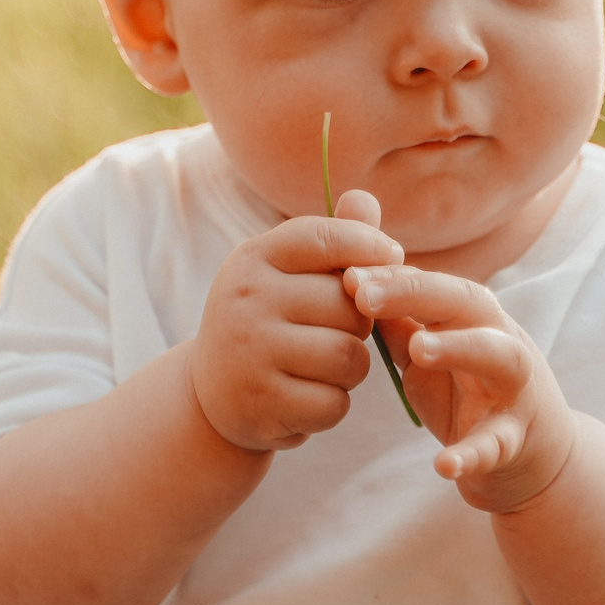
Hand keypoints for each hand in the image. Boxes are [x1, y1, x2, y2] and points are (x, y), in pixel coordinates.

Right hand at [190, 206, 403, 452]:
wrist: (212, 395)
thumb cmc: (268, 323)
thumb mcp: (285, 274)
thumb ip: (332, 240)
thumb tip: (366, 199)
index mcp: (254, 258)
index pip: (326, 238)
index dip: (370, 247)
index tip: (392, 261)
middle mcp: (247, 299)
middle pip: (349, 305)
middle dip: (360, 324)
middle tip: (339, 333)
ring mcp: (250, 352)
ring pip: (348, 356)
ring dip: (352, 368)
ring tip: (327, 367)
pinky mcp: (260, 402)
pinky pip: (333, 403)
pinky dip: (333, 404)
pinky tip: (309, 397)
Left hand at [345, 259, 576, 512]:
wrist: (533, 458)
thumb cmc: (470, 393)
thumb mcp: (430, 353)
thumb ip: (398, 321)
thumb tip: (352, 280)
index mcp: (473, 318)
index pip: (433, 283)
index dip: (391, 276)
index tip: (346, 275)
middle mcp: (499, 341)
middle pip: (467, 302)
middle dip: (416, 292)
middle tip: (364, 297)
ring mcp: (512, 390)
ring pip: (499, 357)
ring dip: (459, 347)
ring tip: (418, 348)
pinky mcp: (513, 441)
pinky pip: (495, 444)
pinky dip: (472, 454)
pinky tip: (443, 465)